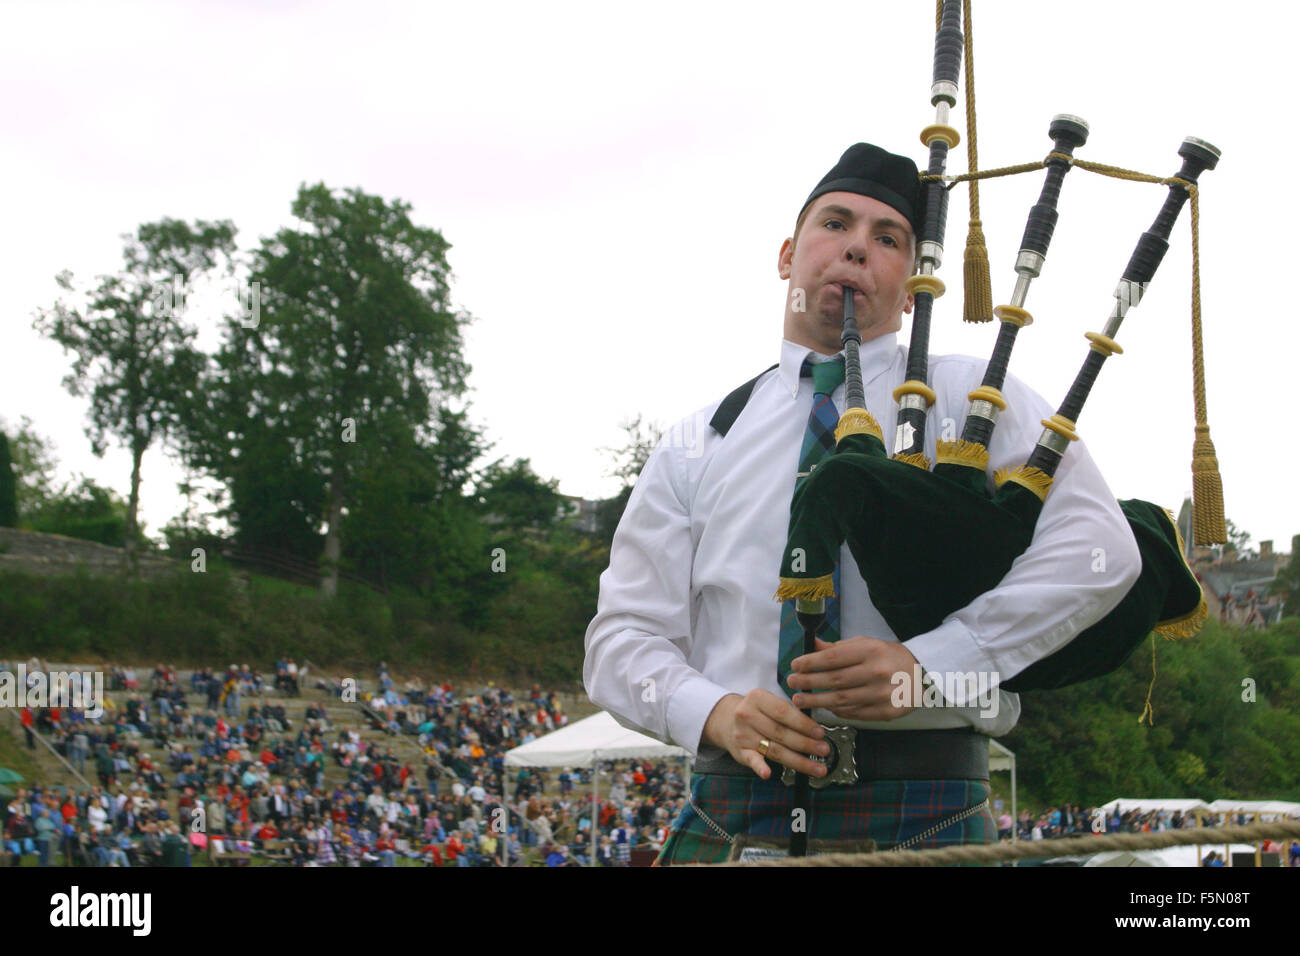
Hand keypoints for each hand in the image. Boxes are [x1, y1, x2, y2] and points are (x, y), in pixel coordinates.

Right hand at [700, 691, 829, 779]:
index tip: (820, 733)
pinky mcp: (740, 752)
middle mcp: (747, 715)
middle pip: (781, 732)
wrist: (726, 720)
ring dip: (798, 761)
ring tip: (817, 768)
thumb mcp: (768, 702)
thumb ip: (789, 712)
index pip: (784, 712)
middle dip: (806, 744)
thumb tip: (816, 729)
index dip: (804, 724)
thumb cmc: (756, 712)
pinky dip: (760, 767)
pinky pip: (752, 760)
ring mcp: (742, 735)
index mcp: (757, 698)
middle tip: (824, 750)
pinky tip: (768, 774)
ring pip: (774, 749)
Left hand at [787, 636, 919, 721]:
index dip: (810, 663)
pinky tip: (825, 707)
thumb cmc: (888, 657)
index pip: (833, 658)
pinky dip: (836, 711)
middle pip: (834, 680)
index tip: (795, 666)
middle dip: (808, 683)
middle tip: (791, 684)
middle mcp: (877, 672)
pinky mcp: (886, 712)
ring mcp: (882, 694)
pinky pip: (854, 713)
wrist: (922, 674)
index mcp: (870, 651)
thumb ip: (837, 647)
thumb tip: (812, 645)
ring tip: (800, 699)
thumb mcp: (865, 644)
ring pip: (842, 700)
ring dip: (817, 701)